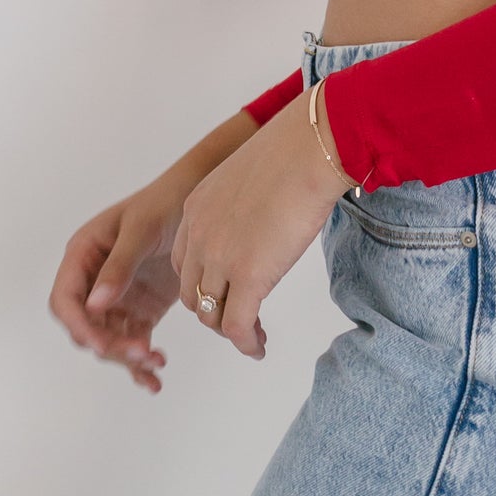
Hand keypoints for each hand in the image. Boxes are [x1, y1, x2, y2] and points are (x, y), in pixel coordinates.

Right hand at [49, 112, 256, 391]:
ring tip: (156, 362)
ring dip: (127, 358)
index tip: (103, 345)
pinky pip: (132, 343)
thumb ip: (119, 266)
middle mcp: (94, 280)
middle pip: (87, 328)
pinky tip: (155, 379)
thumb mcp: (141, 229)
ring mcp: (117, 297)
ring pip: (109, 341)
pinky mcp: (140, 309)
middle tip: (141, 353)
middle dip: (109, 346)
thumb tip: (94, 305)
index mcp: (83, 255)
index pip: (64, 300)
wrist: (202, 196)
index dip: (79, 326)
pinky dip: (141, 362)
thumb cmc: (166, 202)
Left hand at [170, 87, 349, 360]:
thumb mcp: (250, 178)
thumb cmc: (295, 153)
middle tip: (241, 318)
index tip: (228, 292)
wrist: (311, 148)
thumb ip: (243, 207)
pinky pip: (237, 326)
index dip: (204, 283)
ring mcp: (219, 257)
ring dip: (230, 330)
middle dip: (213, 311)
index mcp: (196, 208)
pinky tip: (258, 347)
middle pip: (191, 292)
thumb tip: (263, 222)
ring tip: (251, 337)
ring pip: (210, 314)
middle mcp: (198, 234)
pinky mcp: (247, 276)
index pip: (184, 262)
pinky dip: (245, 343)